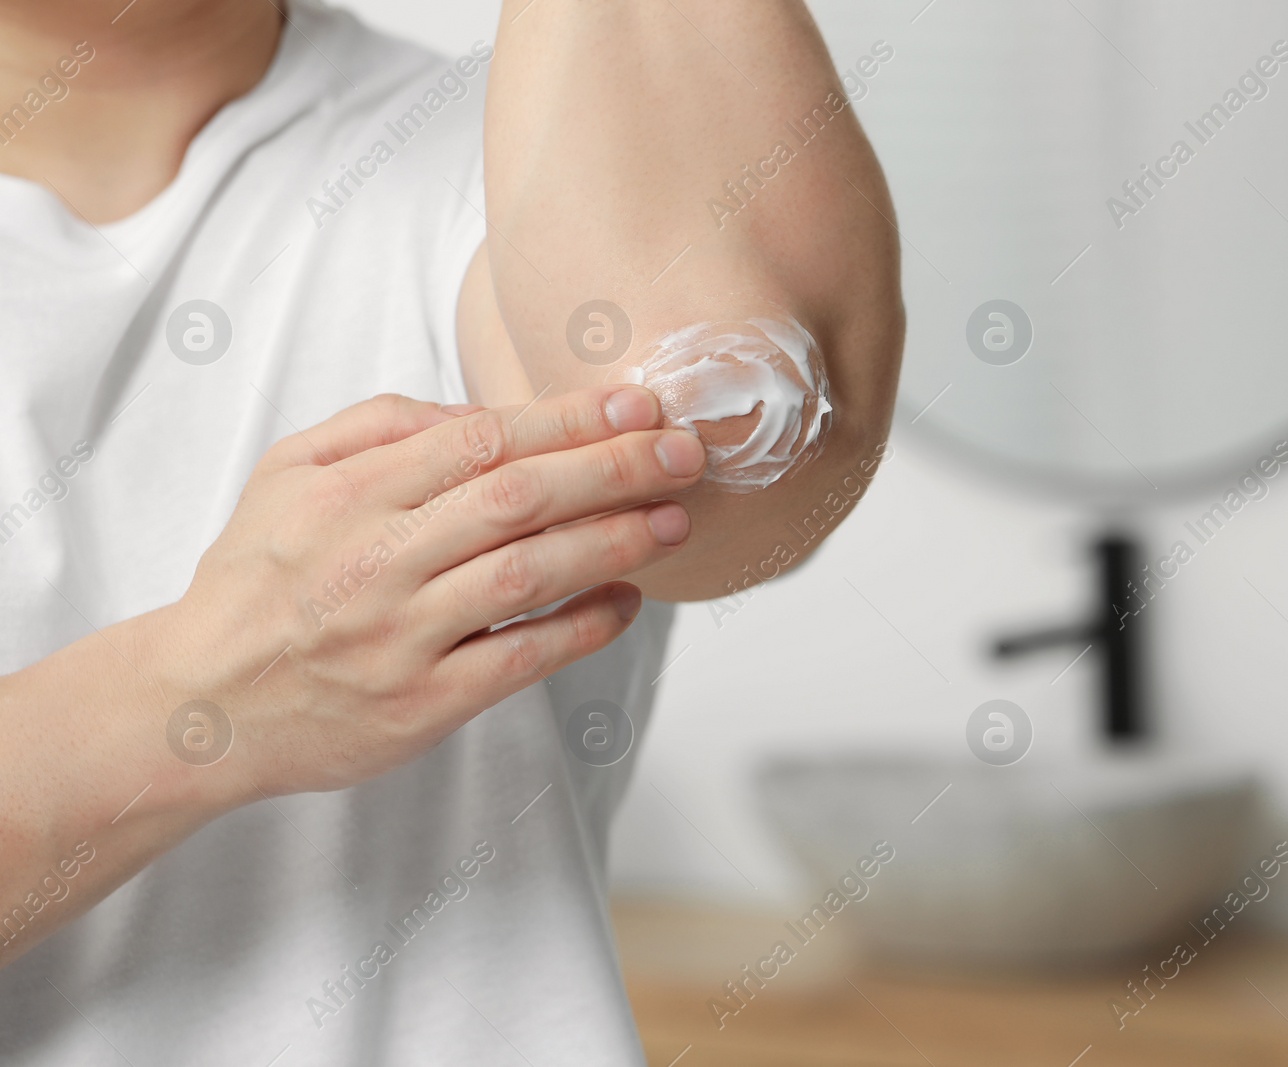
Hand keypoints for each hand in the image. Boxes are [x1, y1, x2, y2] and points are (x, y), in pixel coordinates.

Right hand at [147, 386, 703, 799]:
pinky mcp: (421, 704)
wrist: (202, 703)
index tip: (637, 404)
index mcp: (349, 495)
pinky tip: (627, 600)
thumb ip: (379, 425)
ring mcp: (401, 636)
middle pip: (516, 498)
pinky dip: (581, 628)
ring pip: (526, 575)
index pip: (481, 440)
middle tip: (684, 451)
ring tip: (672, 518)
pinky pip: (518, 659)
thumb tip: (482, 411)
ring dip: (611, 541)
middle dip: (613, 468)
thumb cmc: (257, 579)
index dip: (568, 419)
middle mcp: (377, 560)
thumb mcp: (288, 474)